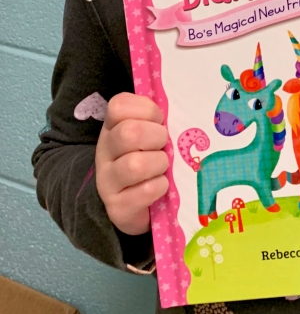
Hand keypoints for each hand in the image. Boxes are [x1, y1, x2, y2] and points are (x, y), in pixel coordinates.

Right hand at [95, 92, 168, 235]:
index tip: (159, 120)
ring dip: (159, 163)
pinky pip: (145, 191)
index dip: (146, 109)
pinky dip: (160, 186)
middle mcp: (105, 151)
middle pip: (128, 133)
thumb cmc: (148, 159)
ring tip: (163, 166)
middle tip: (164, 145)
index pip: (118, 105)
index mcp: (113, 127)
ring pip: (135, 165)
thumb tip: (180, 112)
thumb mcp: (149, 135)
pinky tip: (161, 186)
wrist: (134, 205)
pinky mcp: (117, 207)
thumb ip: (157, 120)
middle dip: (157, 137)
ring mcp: (107, 180)